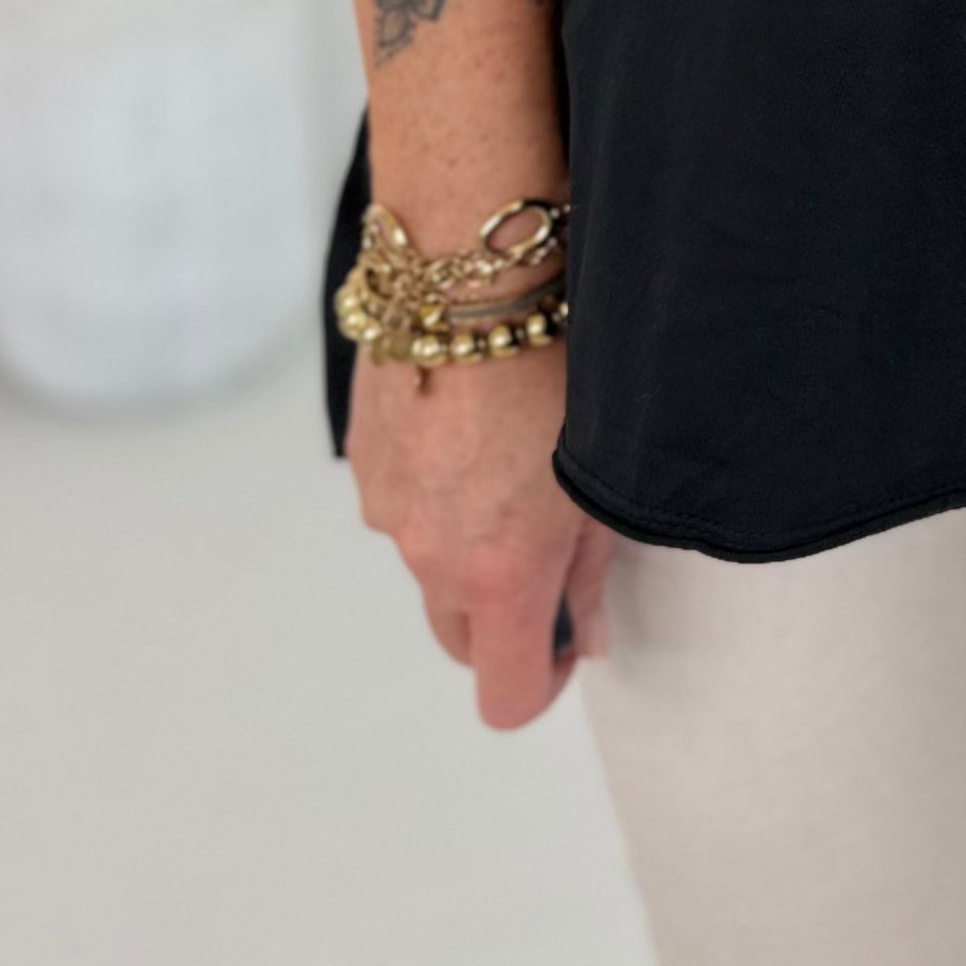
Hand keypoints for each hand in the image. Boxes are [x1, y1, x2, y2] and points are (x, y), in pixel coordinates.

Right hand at [347, 339, 614, 732]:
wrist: (471, 271)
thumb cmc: (560, 366)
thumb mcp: (602, 476)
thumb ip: (586, 573)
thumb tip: (577, 640)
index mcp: (497, 574)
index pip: (504, 695)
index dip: (540, 684)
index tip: (565, 645)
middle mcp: (429, 555)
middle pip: (461, 637)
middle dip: (502, 618)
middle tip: (550, 546)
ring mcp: (387, 506)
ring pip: (428, 562)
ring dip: (465, 542)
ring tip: (512, 458)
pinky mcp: (363, 456)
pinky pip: (403, 501)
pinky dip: (434, 487)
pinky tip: (470, 423)